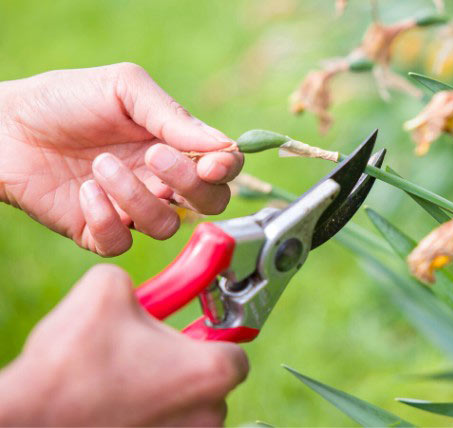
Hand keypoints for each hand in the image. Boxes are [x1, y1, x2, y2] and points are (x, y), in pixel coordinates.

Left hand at [0, 63, 243, 255]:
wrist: (3, 124)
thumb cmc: (65, 99)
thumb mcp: (124, 88)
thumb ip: (173, 116)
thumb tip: (223, 146)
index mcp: (175, 144)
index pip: (224, 166)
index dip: (226, 169)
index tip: (210, 162)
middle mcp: (161, 179)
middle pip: (209, 203)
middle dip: (189, 184)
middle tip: (153, 156)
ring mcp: (131, 208)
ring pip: (166, 226)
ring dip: (137, 196)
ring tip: (100, 165)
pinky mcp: (98, 230)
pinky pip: (121, 243)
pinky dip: (106, 219)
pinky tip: (86, 191)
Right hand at [0, 265, 248, 425]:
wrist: (29, 418)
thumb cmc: (72, 362)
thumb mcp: (108, 289)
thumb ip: (142, 282)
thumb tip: (141, 287)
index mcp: (213, 370)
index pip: (235, 349)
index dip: (212, 334)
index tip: (194, 328)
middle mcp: (209, 413)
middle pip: (212, 382)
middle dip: (185, 364)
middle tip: (150, 352)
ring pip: (190, 409)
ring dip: (166, 393)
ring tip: (126, 379)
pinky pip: (167, 427)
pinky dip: (149, 417)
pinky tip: (118, 404)